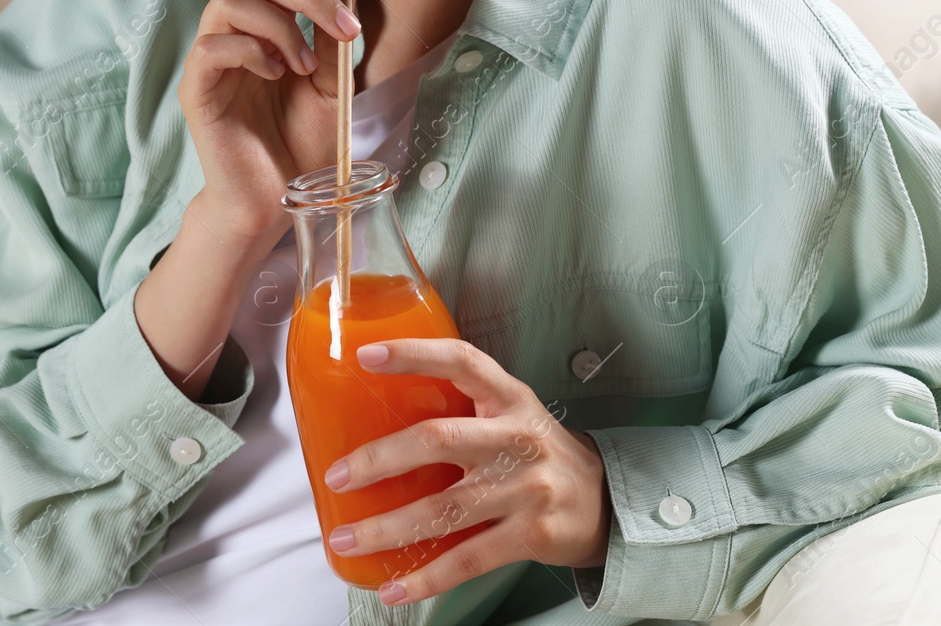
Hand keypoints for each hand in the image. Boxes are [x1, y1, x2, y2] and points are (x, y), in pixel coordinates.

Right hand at [178, 0, 361, 243]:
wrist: (278, 199)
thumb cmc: (303, 143)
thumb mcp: (336, 88)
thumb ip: (335, 43)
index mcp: (272, 25)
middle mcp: (239, 33)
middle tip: (343, 29)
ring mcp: (214, 58)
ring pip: (229, 0)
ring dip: (280, 26)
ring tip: (303, 68)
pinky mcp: (197, 88)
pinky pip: (212, 47)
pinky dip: (251, 52)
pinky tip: (276, 76)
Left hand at [322, 338, 610, 605]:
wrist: (603, 502)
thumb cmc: (538, 453)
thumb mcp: (511, 414)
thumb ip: (462, 409)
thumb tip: (376, 417)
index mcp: (509, 398)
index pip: (461, 362)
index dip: (414, 354)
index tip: (367, 355)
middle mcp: (518, 438)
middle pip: (439, 440)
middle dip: (379, 459)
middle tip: (337, 475)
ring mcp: (527, 488)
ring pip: (445, 509)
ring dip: (388, 527)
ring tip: (346, 537)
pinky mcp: (532, 535)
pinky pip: (468, 559)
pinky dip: (426, 576)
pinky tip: (393, 586)